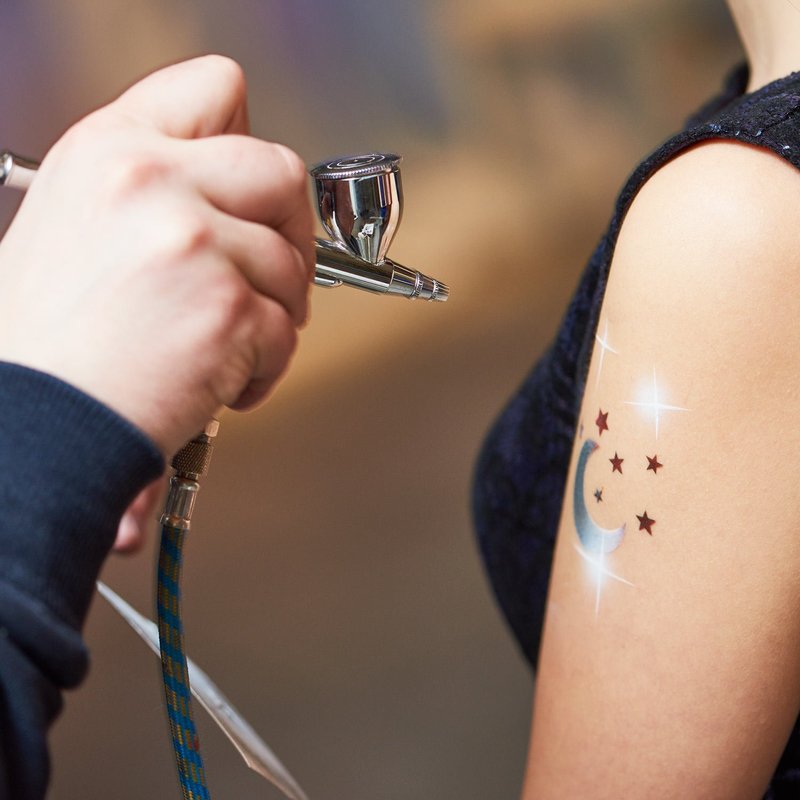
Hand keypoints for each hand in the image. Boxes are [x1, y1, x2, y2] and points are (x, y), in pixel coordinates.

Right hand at [0, 55, 314, 456]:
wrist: (39, 424)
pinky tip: (220, 378)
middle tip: (272, 274)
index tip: (254, 183)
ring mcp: (196, 244)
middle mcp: (152, 184)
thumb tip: (220, 190)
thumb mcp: (73, 224)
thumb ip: (150, 188)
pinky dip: (266, 366)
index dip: (249, 134)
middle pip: (281, 173)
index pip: (215, 89)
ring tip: (227, 345)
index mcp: (110, 151)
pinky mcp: (229, 310)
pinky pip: (287, 332)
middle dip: (290, 232)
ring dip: (274, 313)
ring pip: (291, 265)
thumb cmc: (49, 345)